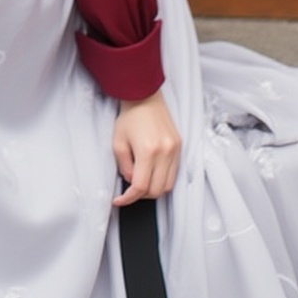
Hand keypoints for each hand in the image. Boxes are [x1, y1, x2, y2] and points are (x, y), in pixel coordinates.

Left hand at [110, 90, 180, 204]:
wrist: (144, 96)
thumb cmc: (129, 117)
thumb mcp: (118, 143)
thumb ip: (124, 167)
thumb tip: (131, 182)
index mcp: (148, 151)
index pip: (141, 187)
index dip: (128, 198)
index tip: (119, 200)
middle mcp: (165, 152)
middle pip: (157, 190)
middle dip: (142, 195)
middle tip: (129, 190)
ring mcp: (175, 150)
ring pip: (168, 185)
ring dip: (154, 189)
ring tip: (141, 180)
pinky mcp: (179, 147)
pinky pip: (174, 173)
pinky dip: (162, 178)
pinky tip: (151, 172)